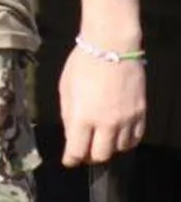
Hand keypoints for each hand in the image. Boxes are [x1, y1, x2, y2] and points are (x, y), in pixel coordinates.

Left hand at [58, 42, 146, 165]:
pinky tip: (119, 134)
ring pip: (120, 149)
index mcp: (83, 116)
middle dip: (90, 156)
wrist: (112, 46)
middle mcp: (107, 122)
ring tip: (101, 138)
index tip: (69, 161)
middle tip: (85, 150)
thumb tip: (72, 134)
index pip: (78, 150)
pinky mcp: (141, 113)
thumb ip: (68, 115)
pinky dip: (126, 141)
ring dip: (109, 147)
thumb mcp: (66, 88)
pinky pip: (136, 138)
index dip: (72, 159)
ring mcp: (127, 119)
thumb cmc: (83, 64)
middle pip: (101, 155)